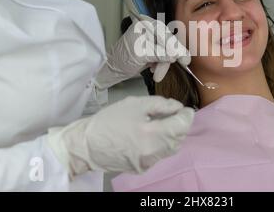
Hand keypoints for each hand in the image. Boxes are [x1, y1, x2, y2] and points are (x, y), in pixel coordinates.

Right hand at [46, 96, 194, 177]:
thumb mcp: (135, 104)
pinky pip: (160, 155)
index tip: (185, 109)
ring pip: (171, 148)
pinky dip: (161, 144)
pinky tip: (151, 136)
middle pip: (179, 138)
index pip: (182, 126)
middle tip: (173, 114)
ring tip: (161, 124)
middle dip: (180, 125)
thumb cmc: (109, 121)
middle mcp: (154, 152)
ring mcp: (149, 163)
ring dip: (172, 136)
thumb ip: (160, 104)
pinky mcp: (143, 168)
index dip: (187, 115)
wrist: (86, 146)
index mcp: (152, 134)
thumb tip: (178, 107)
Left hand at [104, 15, 190, 84]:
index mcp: (144, 25)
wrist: (113, 69)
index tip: (182, 57)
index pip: (164, 33)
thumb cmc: (121, 59)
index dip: (175, 46)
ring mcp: (151, 38)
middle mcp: (149, 29)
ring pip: (167, 50)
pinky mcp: (153, 48)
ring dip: (164, 63)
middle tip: (182, 64)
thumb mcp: (141, 56)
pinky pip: (164, 55)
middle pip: (168, 41)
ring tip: (157, 74)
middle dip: (170, 56)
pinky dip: (161, 63)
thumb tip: (174, 55)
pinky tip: (154, 69)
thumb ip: (159, 54)